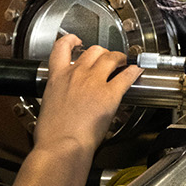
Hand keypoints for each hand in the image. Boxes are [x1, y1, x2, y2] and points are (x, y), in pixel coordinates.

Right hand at [31, 34, 142, 156]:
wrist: (61, 145)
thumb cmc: (52, 134)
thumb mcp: (47, 106)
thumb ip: (58, 96)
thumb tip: (62, 101)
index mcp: (57, 77)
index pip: (62, 47)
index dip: (71, 40)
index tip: (77, 41)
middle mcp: (76, 74)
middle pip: (94, 50)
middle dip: (102, 52)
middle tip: (107, 59)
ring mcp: (94, 82)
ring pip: (111, 57)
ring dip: (119, 57)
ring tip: (124, 62)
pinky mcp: (110, 94)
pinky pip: (127, 76)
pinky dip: (134, 71)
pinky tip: (137, 71)